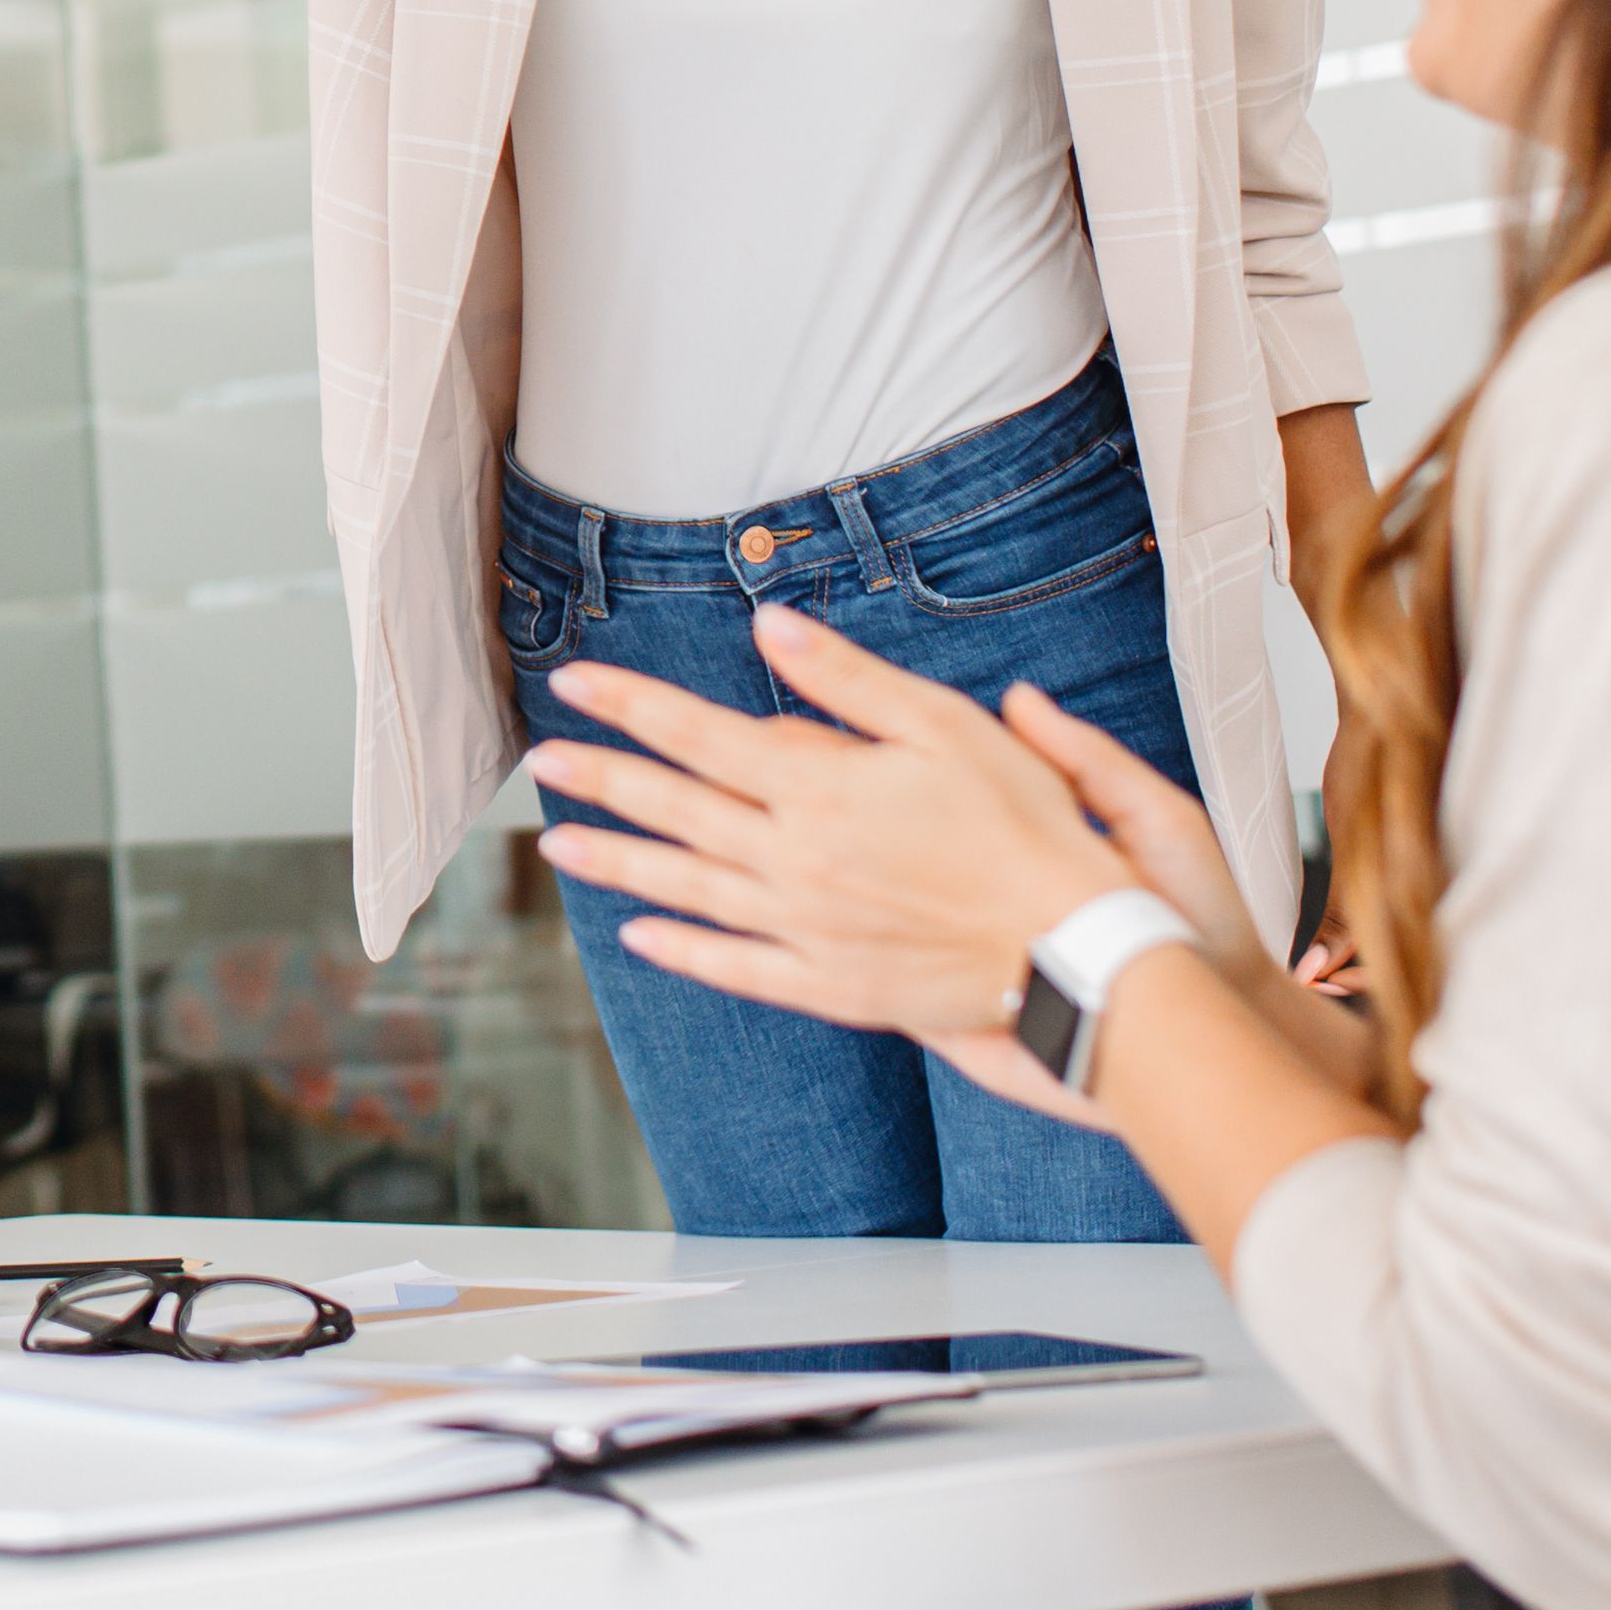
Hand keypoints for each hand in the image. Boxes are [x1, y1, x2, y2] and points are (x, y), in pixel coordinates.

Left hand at [524, 613, 1135, 1106]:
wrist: (1071, 949)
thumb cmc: (1025, 826)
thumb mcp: (944, 727)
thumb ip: (847, 680)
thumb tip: (768, 624)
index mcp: (818, 788)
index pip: (698, 734)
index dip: (630, 703)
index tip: (571, 681)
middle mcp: (795, 860)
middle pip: (676, 810)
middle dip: (602, 778)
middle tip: (539, 761)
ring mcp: (806, 928)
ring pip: (688, 889)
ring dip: (618, 862)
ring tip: (557, 846)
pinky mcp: (830, 985)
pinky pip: (736, 967)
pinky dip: (682, 950)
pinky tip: (637, 938)